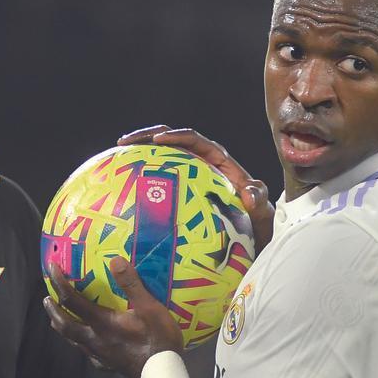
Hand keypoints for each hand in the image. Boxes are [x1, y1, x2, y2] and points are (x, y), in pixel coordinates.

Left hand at [44, 258, 182, 377]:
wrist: (163, 374)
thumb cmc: (158, 339)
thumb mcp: (150, 307)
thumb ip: (131, 284)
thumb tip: (115, 260)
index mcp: (101, 323)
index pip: (72, 300)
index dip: (59, 283)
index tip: (51, 268)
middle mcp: (94, 339)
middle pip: (64, 324)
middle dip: (53, 310)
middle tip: (47, 299)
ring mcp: (99, 355)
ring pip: (73, 341)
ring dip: (63, 327)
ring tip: (59, 318)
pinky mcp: (107, 366)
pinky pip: (87, 353)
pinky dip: (81, 344)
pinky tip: (87, 343)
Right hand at [118, 125, 274, 250]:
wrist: (251, 241)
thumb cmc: (257, 228)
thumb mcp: (261, 218)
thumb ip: (260, 204)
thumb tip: (250, 192)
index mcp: (220, 163)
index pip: (197, 141)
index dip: (178, 136)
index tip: (158, 140)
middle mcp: (203, 165)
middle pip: (172, 141)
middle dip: (147, 136)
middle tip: (124, 142)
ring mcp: (189, 178)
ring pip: (161, 159)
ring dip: (139, 155)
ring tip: (115, 159)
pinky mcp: (179, 192)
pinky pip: (157, 183)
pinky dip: (140, 181)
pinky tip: (120, 190)